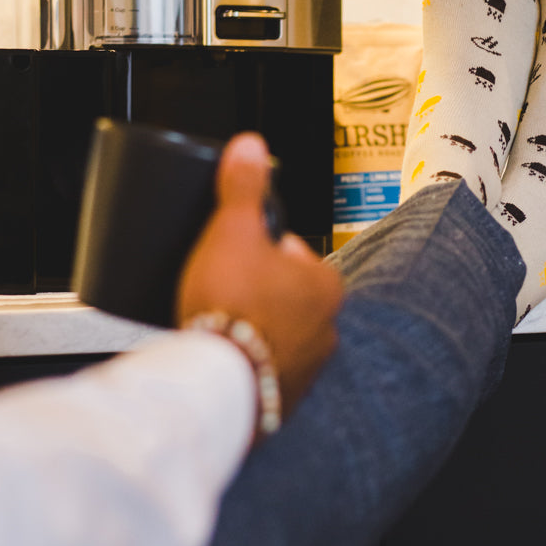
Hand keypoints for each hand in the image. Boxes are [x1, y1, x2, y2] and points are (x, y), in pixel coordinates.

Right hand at [175, 133, 342, 425]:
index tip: (235, 252)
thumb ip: (244, 188)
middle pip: (287, 296)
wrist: (220, 384)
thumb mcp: (233, 231)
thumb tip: (251, 147)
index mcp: (325, 285)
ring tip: (218, 325)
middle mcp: (327, 329)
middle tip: (220, 289)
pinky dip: (247, 364)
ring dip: (253, 330)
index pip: (295, 254)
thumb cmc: (232, 308)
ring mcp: (308, 368)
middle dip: (258, 291)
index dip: (261, 249)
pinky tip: (222, 357)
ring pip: (279, 336)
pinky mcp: (283, 398)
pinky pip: (265, 372)